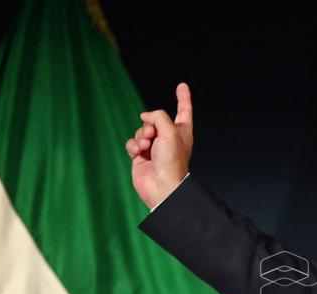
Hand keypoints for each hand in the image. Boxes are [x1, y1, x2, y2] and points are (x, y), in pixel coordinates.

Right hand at [125, 82, 193, 208]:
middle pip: (154, 119)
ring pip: (141, 130)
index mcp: (182, 132)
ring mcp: (154, 147)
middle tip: (153, 137)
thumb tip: (145, 117)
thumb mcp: (170, 131)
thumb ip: (158, 116)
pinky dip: (133, 146)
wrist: (161, 186)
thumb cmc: (171, 161)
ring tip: (146, 148)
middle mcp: (169, 138)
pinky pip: (132, 142)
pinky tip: (138, 154)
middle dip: (149, 124)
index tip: (182, 85)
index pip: (183, 110)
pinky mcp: (141, 155)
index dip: (183, 97)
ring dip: (141, 136)